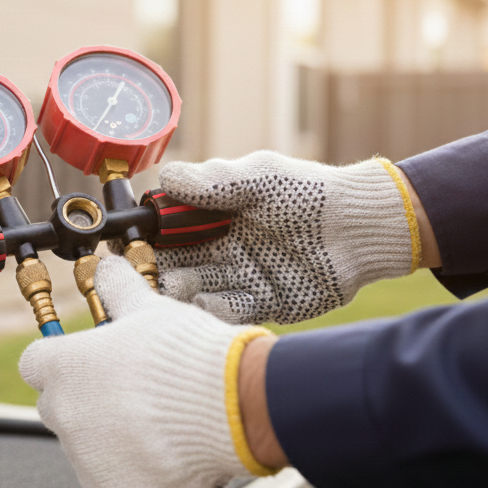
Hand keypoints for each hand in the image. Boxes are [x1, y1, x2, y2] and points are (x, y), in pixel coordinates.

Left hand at [19, 258, 274, 487]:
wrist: (232, 406)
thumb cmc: (188, 355)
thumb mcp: (148, 307)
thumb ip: (118, 286)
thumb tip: (108, 266)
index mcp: (62, 365)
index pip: (36, 364)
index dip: (63, 363)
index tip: (88, 365)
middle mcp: (62, 411)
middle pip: (59, 407)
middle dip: (86, 402)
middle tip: (131, 395)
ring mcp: (82, 455)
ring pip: (86, 446)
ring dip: (110, 438)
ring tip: (158, 422)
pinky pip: (108, 483)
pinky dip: (130, 474)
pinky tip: (162, 451)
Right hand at [146, 152, 418, 324]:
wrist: (361, 226)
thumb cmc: (309, 192)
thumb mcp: (259, 177)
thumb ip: (213, 180)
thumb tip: (165, 178)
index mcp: (215, 218)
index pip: (169, 229)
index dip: (146, 235)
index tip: (125, 239)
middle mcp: (222, 250)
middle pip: (177, 262)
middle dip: (155, 268)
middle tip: (139, 272)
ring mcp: (242, 279)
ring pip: (197, 289)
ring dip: (178, 290)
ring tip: (167, 287)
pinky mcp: (264, 304)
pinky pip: (229, 310)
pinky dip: (211, 309)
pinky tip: (199, 304)